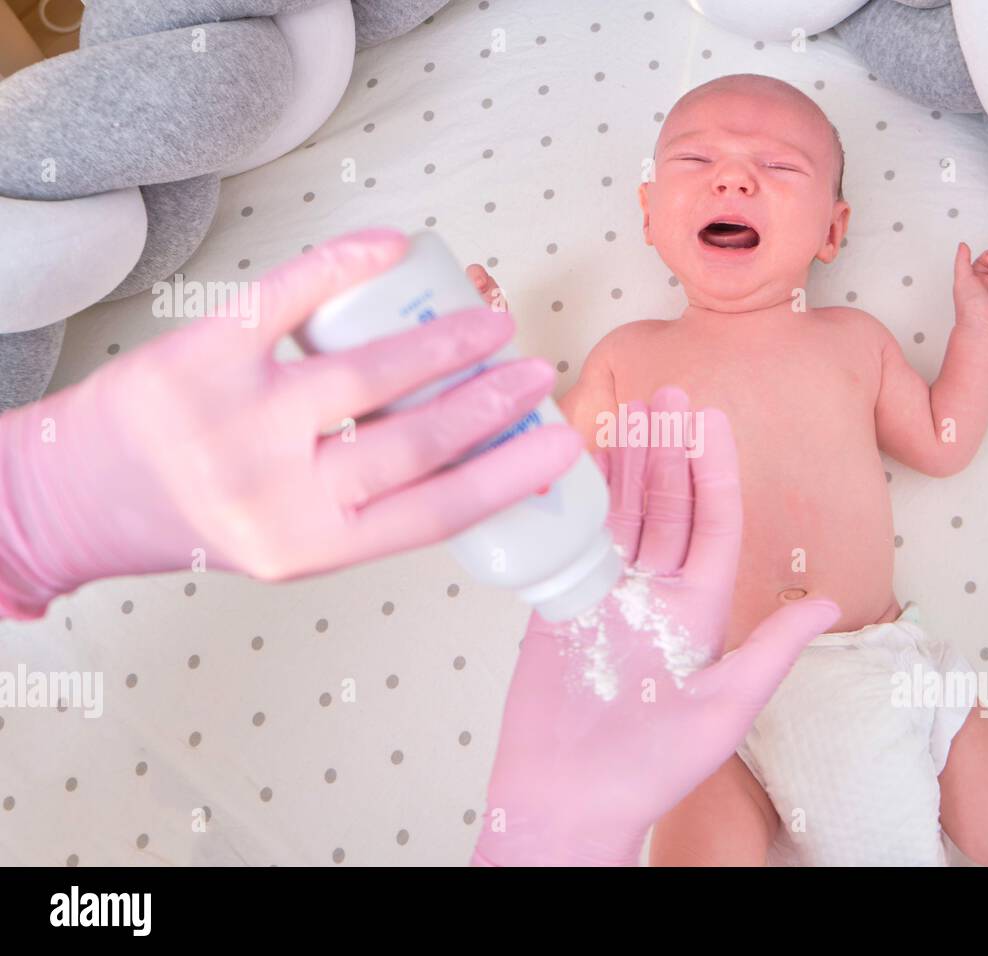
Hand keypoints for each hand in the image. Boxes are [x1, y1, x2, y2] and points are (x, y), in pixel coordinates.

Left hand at [0, 229, 581, 618]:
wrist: (75, 497)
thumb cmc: (196, 518)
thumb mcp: (289, 540)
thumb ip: (365, 510)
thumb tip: (463, 455)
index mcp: (308, 545)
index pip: (434, 512)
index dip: (510, 476)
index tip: (562, 445)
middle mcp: (274, 490)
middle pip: (414, 441)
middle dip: (492, 404)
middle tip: (536, 375)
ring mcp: (236, 418)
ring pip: (367, 373)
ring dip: (445, 341)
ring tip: (492, 321)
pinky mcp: (202, 353)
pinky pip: (286, 297)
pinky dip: (344, 264)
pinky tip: (392, 247)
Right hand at [473, 387, 840, 865]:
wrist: (565, 800)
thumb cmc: (648, 770)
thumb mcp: (725, 709)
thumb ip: (771, 650)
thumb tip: (831, 605)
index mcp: (697, 612)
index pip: (711, 525)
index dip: (713, 470)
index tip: (711, 419)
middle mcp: (654, 595)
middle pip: (666, 506)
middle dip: (668, 448)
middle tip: (668, 390)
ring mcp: (607, 595)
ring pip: (622, 514)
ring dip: (627, 463)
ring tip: (630, 408)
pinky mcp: (563, 603)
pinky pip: (576, 540)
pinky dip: (579, 499)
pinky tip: (583, 459)